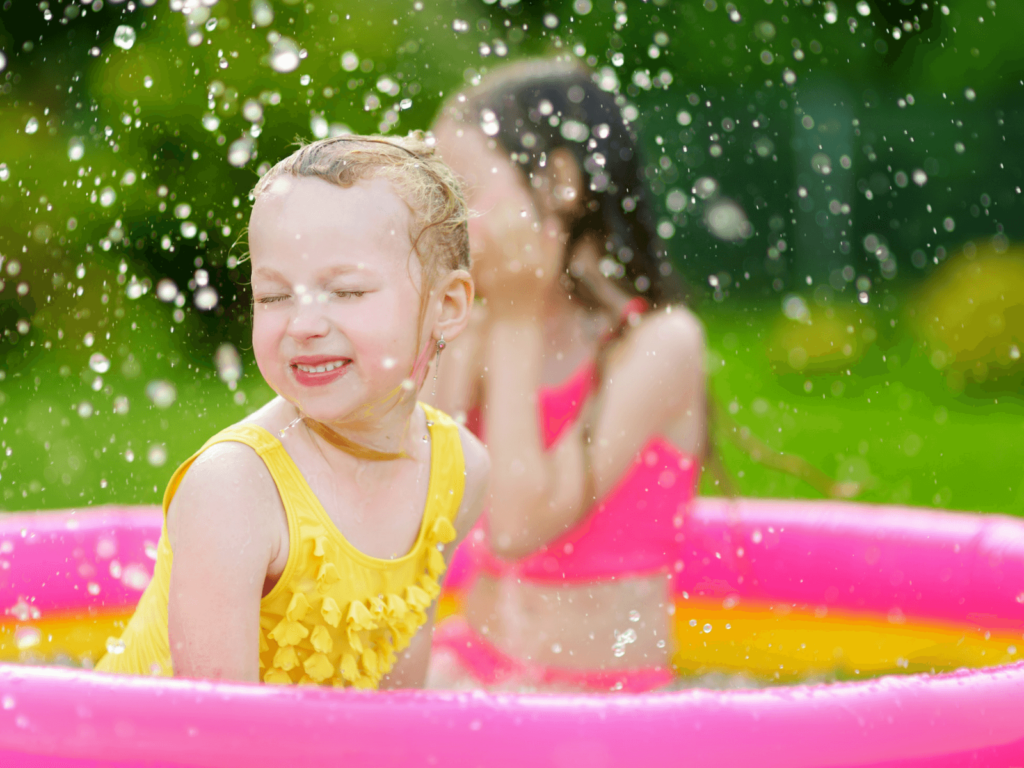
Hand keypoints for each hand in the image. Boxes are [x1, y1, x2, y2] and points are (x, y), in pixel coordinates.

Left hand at [470, 195, 563, 317]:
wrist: (517, 319)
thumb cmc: (535, 293)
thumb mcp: (549, 271)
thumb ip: (552, 246)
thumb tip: (552, 221)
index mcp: (537, 261)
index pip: (527, 229)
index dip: (518, 212)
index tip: (511, 198)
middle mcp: (522, 266)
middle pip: (510, 232)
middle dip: (503, 213)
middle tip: (496, 199)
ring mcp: (504, 272)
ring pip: (496, 241)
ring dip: (490, 223)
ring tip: (486, 210)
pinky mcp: (489, 279)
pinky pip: (483, 255)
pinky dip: (480, 242)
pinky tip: (476, 230)